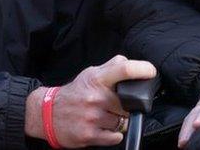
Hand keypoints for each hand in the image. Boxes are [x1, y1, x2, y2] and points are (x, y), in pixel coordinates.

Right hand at [25, 55, 155, 147]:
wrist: (47, 114)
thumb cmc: (74, 93)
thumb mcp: (90, 74)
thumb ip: (111, 67)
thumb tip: (129, 62)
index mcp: (97, 79)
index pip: (123, 69)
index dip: (141, 69)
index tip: (151, 72)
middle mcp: (95, 97)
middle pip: (129, 102)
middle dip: (128, 105)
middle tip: (118, 104)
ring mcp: (92, 117)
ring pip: (124, 121)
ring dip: (120, 120)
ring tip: (107, 116)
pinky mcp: (89, 135)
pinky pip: (116, 136)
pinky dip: (114, 134)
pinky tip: (104, 127)